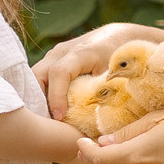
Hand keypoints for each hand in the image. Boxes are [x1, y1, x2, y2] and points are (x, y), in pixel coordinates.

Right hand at [32, 21, 160, 120]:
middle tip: (44, 127)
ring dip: (37, 101)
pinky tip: (48, 118)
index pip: (59, 72)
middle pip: (38, 76)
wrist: (125, 36)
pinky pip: (40, 81)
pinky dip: (41, 98)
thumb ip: (118, 89)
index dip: (56, 96)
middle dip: (37, 101)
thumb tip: (118, 118)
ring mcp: (55, 56)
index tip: (61, 118)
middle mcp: (63, 52)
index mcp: (80, 52)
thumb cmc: (127, 55)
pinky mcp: (54, 63)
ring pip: (35, 79)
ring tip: (43, 126)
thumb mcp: (124, 73)